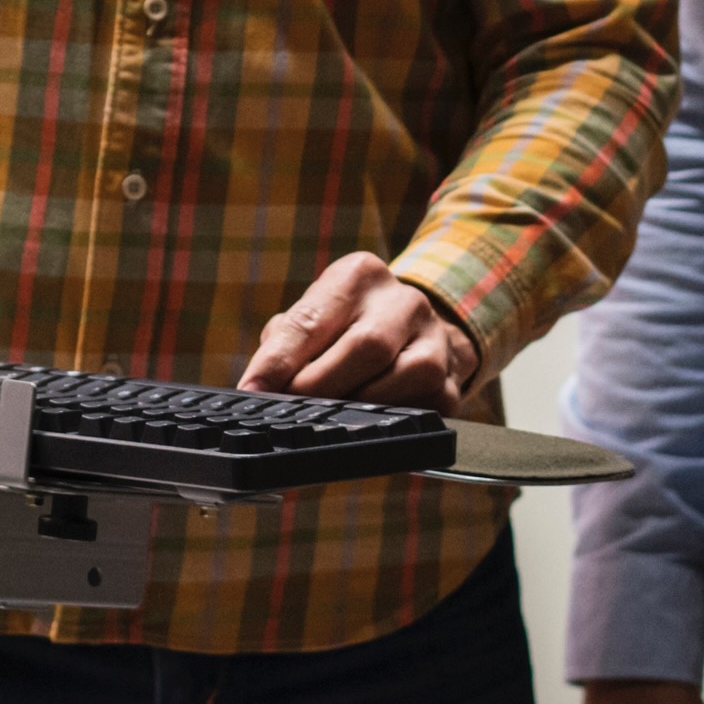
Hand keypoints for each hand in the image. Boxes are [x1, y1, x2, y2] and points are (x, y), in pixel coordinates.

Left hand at [236, 250, 480, 412]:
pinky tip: (364, 428)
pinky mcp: (451, 384)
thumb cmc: (345, 328)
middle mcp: (405, 301)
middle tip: (289, 411)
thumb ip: (286, 344)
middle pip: (366, 346)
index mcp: (360, 275)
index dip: (280, 360)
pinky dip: (386, 425)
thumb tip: (259, 387)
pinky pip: (420, 411)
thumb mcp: (315, 317)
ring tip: (324, 421)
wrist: (414, 333)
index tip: (253, 390)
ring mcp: (436, 341)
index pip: (314, 318)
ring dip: (356, 408)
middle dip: (320, 386)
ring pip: (401, 380)